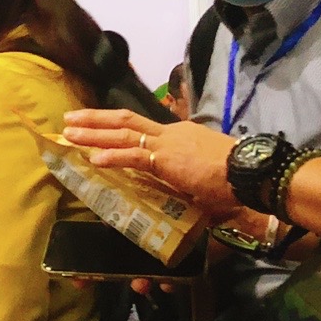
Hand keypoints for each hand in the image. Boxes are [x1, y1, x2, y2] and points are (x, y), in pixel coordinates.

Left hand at [60, 107, 238, 212]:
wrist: (251, 173)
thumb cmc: (235, 179)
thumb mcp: (206, 177)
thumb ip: (191, 185)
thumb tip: (192, 201)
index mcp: (179, 136)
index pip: (142, 127)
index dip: (116, 126)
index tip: (95, 127)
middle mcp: (170, 134)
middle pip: (124, 120)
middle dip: (95, 120)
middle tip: (70, 119)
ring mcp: (167, 145)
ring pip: (122, 133)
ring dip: (93, 134)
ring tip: (69, 133)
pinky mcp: (166, 160)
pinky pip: (133, 156)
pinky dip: (112, 156)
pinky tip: (93, 158)